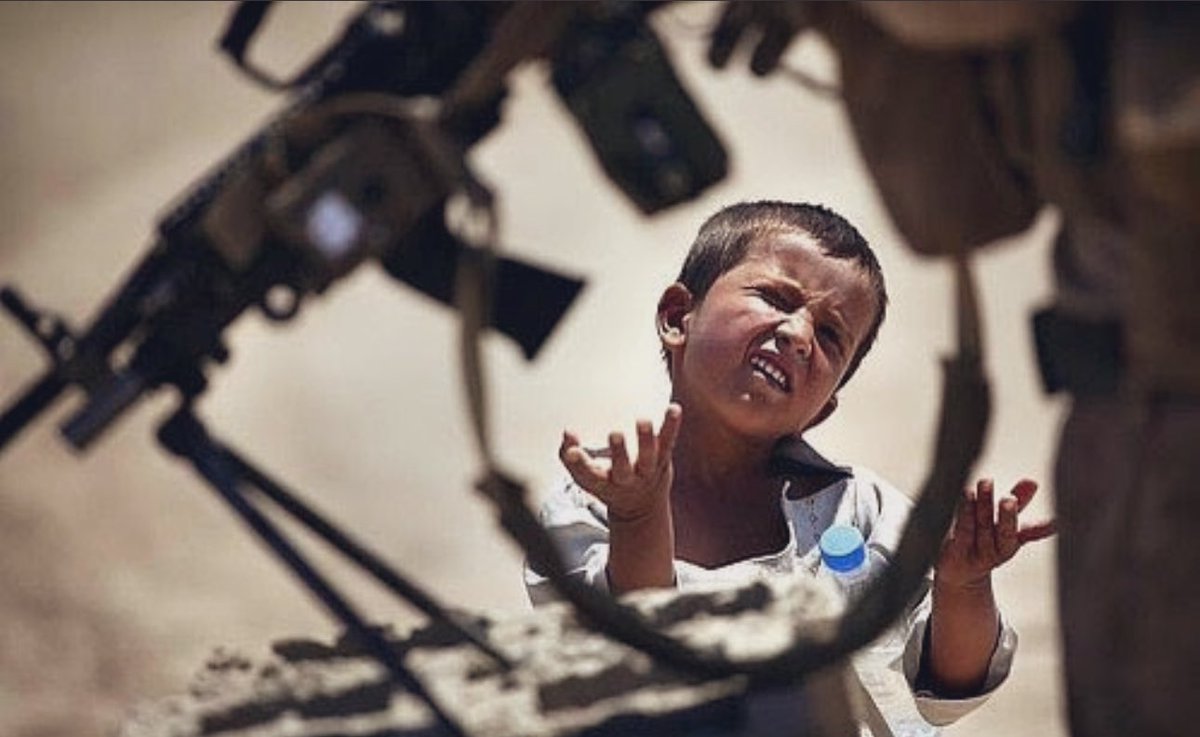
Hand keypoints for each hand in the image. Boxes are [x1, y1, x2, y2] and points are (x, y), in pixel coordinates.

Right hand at [559, 403, 681, 521]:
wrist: (641, 507)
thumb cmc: (607, 481)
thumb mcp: (585, 476)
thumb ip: (571, 456)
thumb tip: (568, 432)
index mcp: (602, 484)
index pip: (587, 476)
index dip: (578, 464)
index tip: (572, 451)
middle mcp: (626, 480)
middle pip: (623, 470)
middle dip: (619, 454)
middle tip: (614, 434)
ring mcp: (646, 471)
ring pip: (648, 457)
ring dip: (646, 439)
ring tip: (643, 421)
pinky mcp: (663, 459)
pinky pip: (668, 441)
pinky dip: (671, 425)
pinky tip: (673, 408)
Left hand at [935, 478, 1057, 588]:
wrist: (957, 570)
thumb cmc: (981, 539)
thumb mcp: (1000, 520)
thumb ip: (1017, 502)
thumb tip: (1033, 482)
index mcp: (1012, 542)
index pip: (1030, 534)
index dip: (1043, 529)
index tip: (1057, 522)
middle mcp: (997, 550)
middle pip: (1005, 533)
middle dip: (1007, 516)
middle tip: (1009, 499)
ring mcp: (978, 553)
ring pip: (982, 528)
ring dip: (984, 506)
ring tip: (986, 483)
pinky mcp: (958, 552)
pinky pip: (964, 530)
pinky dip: (966, 512)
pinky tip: (968, 494)